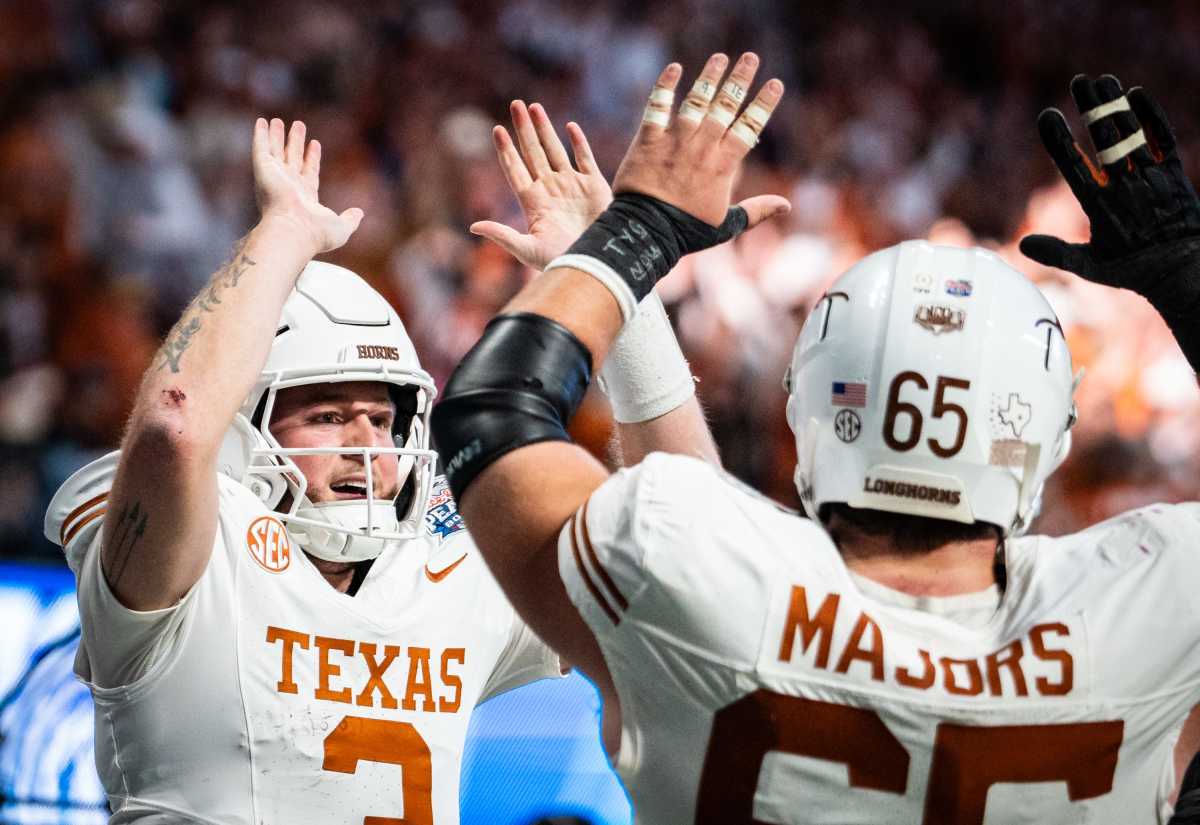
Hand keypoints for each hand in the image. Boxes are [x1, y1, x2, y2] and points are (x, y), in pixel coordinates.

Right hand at [252, 118, 362, 253]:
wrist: (294, 230)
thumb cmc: (317, 233)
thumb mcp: (341, 227)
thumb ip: (350, 219)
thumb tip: (359, 213)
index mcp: (305, 197)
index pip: (309, 172)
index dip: (312, 158)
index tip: (314, 143)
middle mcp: (288, 186)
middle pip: (292, 159)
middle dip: (294, 143)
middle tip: (298, 126)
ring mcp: (275, 177)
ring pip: (275, 151)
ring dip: (277, 136)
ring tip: (277, 121)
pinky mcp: (263, 170)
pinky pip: (261, 148)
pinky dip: (260, 135)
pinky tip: (261, 122)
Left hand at [470, 102, 611, 269]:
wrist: (597, 264)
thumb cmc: (561, 262)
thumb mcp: (528, 250)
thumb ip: (502, 235)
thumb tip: (473, 226)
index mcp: (533, 202)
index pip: (515, 169)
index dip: (506, 150)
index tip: (497, 130)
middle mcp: (550, 190)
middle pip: (533, 153)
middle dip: (524, 129)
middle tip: (515, 104)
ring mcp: (572, 186)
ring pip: (555, 150)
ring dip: (545, 129)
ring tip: (534, 107)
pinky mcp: (595, 187)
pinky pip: (585, 159)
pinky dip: (578, 142)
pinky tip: (570, 126)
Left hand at [611, 52, 789, 228]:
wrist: (645, 233)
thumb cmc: (686, 232)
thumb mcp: (726, 226)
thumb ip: (756, 211)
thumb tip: (786, 205)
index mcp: (723, 166)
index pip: (749, 128)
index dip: (763, 104)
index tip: (775, 83)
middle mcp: (701, 148)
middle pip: (725, 108)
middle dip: (740, 80)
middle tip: (751, 57)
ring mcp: (675, 142)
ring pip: (696, 102)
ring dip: (709, 78)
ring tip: (720, 57)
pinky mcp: (648, 141)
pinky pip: (657, 108)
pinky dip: (665, 87)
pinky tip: (674, 68)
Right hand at [1019, 74, 1199, 297]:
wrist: (1182, 270)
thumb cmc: (1131, 269)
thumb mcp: (1090, 267)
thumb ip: (1057, 253)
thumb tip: (1022, 245)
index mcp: (1100, 208)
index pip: (1074, 167)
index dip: (1059, 140)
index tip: (1047, 114)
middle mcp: (1126, 188)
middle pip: (1106, 140)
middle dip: (1092, 109)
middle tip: (1079, 81)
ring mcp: (1153, 179)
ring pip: (1132, 136)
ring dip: (1116, 107)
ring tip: (1103, 81)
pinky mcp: (1175, 175)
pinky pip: (1163, 140)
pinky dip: (1152, 117)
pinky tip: (1137, 95)